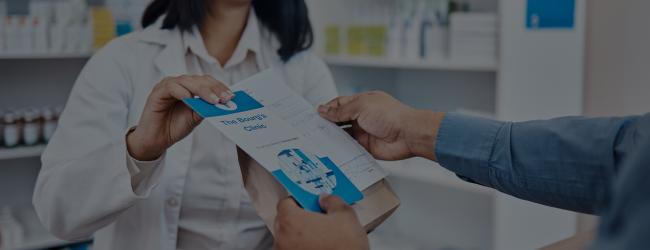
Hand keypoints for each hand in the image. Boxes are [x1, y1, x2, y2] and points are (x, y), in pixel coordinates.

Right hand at [127, 75, 232, 160]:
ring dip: (202, 90)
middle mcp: (179, 84)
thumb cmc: (174, 126)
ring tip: (213, 100)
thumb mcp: (195, 117)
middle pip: (199, 80)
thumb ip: (206, 108)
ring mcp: (167, 86)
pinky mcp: (157, 93)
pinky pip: (171, 88)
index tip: (231, 96)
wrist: (156, 140)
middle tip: (225, 98)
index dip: (220, 87)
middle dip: (214, 89)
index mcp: (189, 87)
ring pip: (187, 81)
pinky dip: (182, 92)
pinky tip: (190, 99)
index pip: (207, 81)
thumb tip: (222, 103)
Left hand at [274, 195, 368, 249]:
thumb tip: (326, 200)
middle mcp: (283, 238)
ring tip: (319, 236)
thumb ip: (332, 201)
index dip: (299, 201)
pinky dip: (301, 248)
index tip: (309, 203)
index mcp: (291, 220)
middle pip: (284, 221)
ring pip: (287, 238)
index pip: (285, 203)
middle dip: (298, 218)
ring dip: (299, 235)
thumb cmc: (345, 247)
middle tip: (316, 217)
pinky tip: (317, 247)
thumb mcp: (345, 215)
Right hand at [318, 91, 443, 160]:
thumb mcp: (361, 107)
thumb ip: (341, 111)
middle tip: (312, 130)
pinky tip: (331, 151)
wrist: (408, 134)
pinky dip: (341, 150)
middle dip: (327, 125)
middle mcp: (362, 117)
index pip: (339, 104)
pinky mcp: (366, 147)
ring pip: (343, 136)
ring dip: (333, 138)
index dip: (327, 109)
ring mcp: (364, 133)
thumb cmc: (390, 115)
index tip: (314, 116)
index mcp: (361, 103)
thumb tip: (323, 110)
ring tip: (317, 141)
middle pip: (339, 121)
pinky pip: (350, 149)